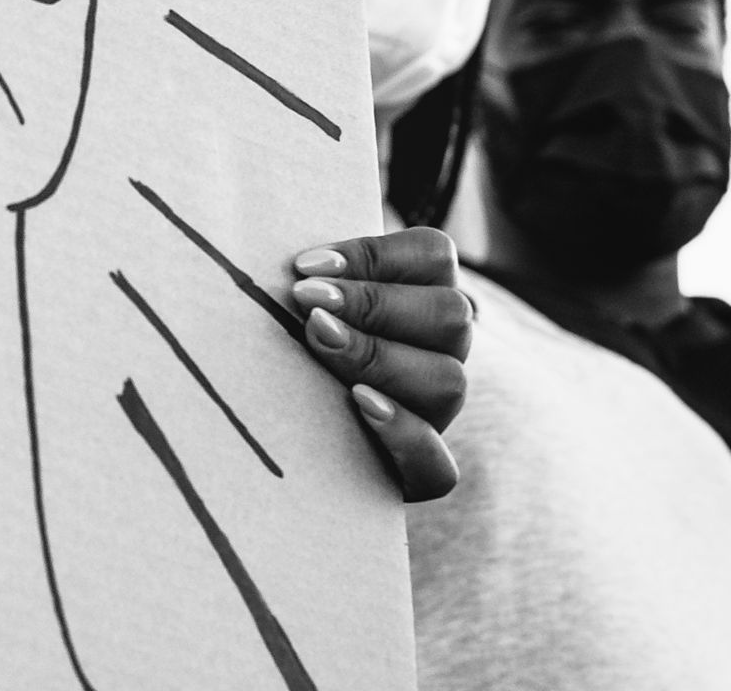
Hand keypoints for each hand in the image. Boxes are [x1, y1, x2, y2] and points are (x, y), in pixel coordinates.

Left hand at [287, 227, 470, 500]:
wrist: (281, 436)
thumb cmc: (286, 345)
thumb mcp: (301, 302)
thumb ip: (308, 277)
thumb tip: (289, 261)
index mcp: (424, 296)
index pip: (434, 256)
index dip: (376, 255)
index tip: (305, 266)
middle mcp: (442, 354)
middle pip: (450, 316)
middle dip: (374, 303)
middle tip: (306, 300)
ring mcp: (436, 415)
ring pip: (448, 382)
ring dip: (380, 357)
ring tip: (319, 341)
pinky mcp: (420, 474)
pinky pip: (438, 466)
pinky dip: (403, 434)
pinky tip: (358, 403)